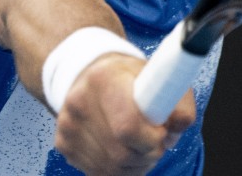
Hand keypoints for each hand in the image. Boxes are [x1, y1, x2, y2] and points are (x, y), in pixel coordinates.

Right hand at [54, 53, 195, 175]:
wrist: (92, 75)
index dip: (152, 138)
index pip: (128, 127)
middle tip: (154, 141)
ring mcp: (67, 125)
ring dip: (134, 165)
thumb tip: (177, 126)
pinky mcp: (63, 144)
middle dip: (146, 154)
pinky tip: (122, 150)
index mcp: (104, 79)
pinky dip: (117, 169)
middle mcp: (79, 102)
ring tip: (139, 145)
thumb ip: (178, 101)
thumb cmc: (131, 80)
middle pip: (120, 153)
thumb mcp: (159, 78)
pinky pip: (98, 173)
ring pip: (111, 168)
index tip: (161, 131)